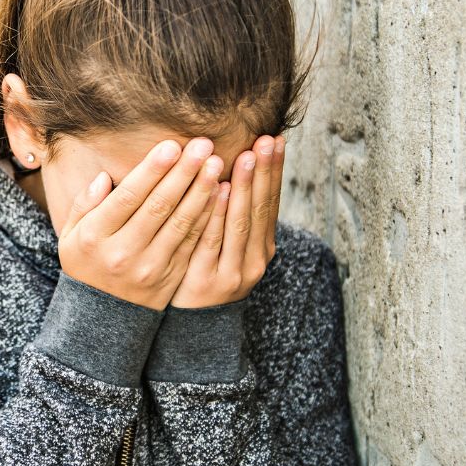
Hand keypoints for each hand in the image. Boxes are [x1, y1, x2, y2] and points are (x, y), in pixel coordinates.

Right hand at [59, 139, 224, 309]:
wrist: (102, 315)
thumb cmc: (86, 263)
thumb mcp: (71, 234)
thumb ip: (85, 204)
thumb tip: (105, 178)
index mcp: (95, 236)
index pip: (128, 197)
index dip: (152, 170)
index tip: (172, 145)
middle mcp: (123, 252)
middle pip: (159, 206)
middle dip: (183, 173)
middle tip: (203, 145)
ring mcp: (150, 267)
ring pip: (180, 223)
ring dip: (201, 191)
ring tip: (216, 163)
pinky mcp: (171, 276)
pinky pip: (192, 242)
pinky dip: (208, 217)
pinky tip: (220, 194)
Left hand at [171, 135, 284, 308]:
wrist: (191, 326)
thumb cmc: (204, 274)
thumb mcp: (225, 247)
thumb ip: (231, 214)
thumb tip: (235, 167)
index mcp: (261, 247)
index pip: (270, 202)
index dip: (274, 171)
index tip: (275, 139)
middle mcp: (255, 259)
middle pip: (261, 209)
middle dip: (264, 172)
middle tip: (265, 140)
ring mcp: (234, 272)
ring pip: (241, 223)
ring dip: (245, 188)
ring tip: (247, 156)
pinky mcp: (209, 281)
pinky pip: (213, 241)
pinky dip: (218, 215)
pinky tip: (220, 191)